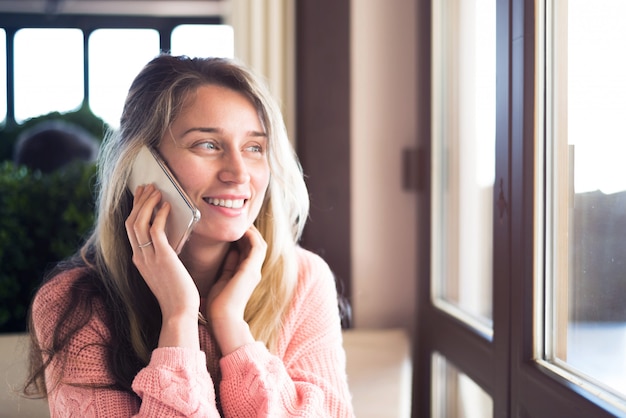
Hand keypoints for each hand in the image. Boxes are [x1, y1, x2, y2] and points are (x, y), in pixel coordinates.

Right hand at [125, 184, 199, 347]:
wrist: (179, 312)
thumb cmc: (178, 295)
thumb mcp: (166, 272)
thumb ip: (164, 256)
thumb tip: (171, 239)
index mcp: (139, 260)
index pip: (131, 230)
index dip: (135, 210)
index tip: (142, 196)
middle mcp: (139, 257)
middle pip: (131, 222)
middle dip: (139, 201)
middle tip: (147, 187)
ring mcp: (148, 257)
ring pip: (139, 222)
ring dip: (147, 203)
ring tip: (157, 191)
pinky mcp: (162, 257)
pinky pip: (155, 230)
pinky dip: (160, 215)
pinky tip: (167, 206)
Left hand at [205, 226, 266, 353]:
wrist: (223, 319)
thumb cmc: (218, 305)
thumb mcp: (221, 281)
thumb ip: (227, 267)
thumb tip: (228, 252)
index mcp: (245, 275)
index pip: (247, 251)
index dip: (242, 238)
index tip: (231, 229)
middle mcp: (253, 272)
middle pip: (255, 245)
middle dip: (248, 232)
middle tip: (236, 222)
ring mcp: (254, 270)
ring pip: (258, 244)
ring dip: (251, 232)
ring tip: (240, 222)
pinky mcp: (251, 270)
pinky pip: (256, 247)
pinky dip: (251, 236)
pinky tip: (241, 229)